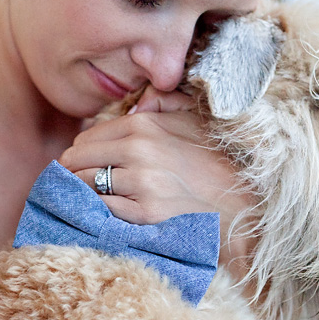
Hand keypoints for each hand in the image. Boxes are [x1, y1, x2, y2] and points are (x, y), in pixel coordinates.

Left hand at [59, 86, 256, 276]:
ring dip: (80, 193)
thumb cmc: (219, 161)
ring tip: (85, 200)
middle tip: (76, 183)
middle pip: (78, 161)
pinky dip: (96, 212)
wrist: (245, 202)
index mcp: (144, 125)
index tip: (83, 163)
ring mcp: (140, 184)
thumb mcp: (195, 121)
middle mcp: (138, 151)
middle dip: (73, 172)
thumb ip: (163, 104)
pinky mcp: (145, 215)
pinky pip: (101, 210)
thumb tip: (135, 106)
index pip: (88, 137)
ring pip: (85, 186)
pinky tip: (101, 215)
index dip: (82, 151)